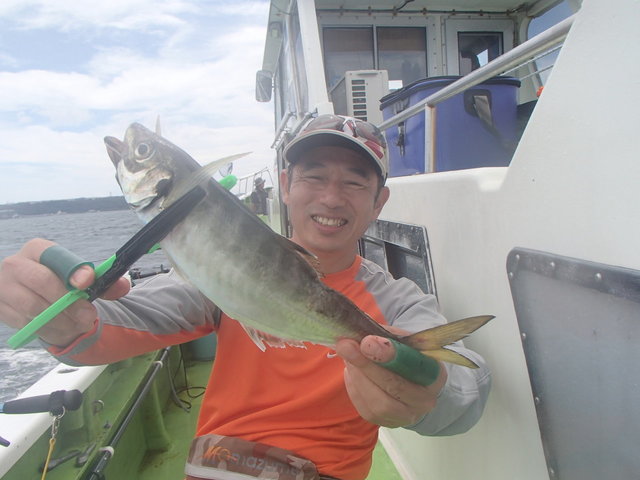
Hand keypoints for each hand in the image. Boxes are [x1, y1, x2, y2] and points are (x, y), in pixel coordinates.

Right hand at [0, 238, 129, 347]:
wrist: (31, 294)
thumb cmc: (59, 282)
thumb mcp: (78, 277)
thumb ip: (101, 281)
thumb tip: (122, 286)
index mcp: (37, 250)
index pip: (53, 255)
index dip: (71, 269)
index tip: (87, 283)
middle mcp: (15, 264)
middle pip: (41, 282)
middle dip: (69, 302)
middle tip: (89, 316)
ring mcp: (3, 288)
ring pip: (33, 308)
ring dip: (61, 321)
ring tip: (81, 326)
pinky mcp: (0, 309)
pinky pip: (26, 324)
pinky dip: (49, 330)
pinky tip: (65, 331)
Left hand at [335, 326, 446, 427]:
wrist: (412, 383)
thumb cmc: (409, 357)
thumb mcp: (406, 342)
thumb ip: (390, 338)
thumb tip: (365, 337)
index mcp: (434, 375)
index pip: (413, 366)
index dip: (389, 354)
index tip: (366, 341)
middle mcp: (424, 401)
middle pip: (393, 386)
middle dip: (366, 365)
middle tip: (346, 345)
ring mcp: (405, 416)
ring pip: (377, 402)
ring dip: (357, 376)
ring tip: (346, 355)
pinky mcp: (385, 423)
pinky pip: (364, 407)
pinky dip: (353, 386)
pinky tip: (351, 369)